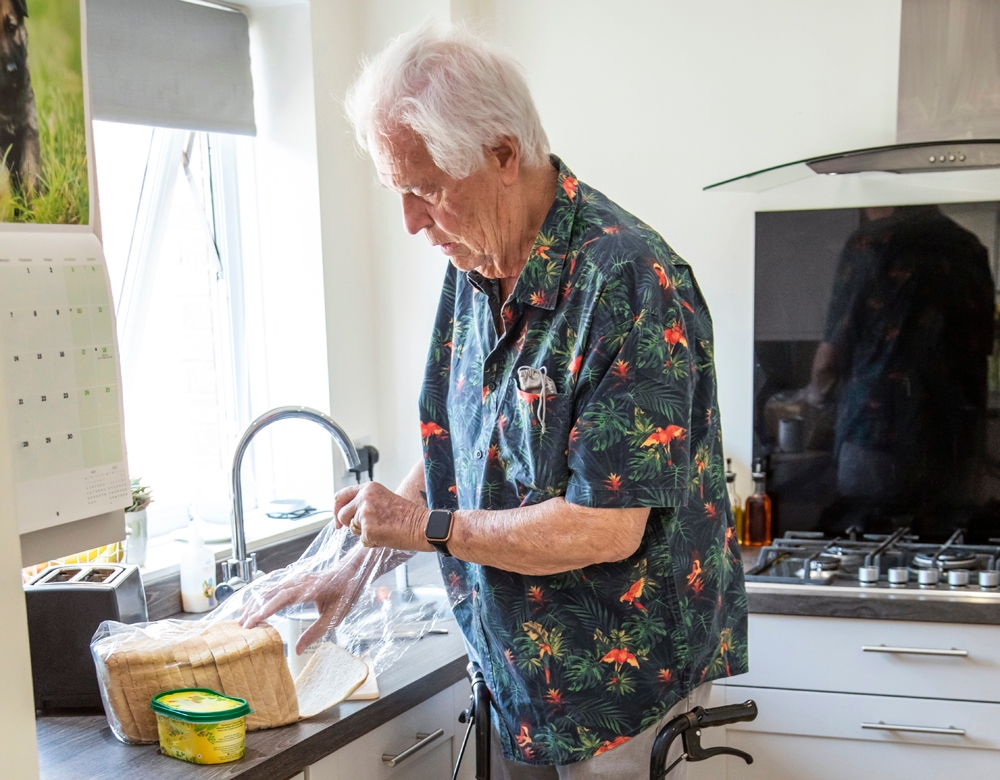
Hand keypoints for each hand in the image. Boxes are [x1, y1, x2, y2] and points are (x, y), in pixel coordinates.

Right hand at [240, 569, 361, 654]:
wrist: (352, 570)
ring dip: (254, 603)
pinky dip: (259, 597)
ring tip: (241, 619)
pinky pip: (272, 587)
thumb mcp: (335, 616)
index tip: (253, 620)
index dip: (267, 608)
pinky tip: (250, 605)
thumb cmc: (345, 592)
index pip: (283, 597)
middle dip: (254, 609)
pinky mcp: (293, 580)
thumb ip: (315, 632)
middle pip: (270, 593)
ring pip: (269, 589)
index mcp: (309, 588)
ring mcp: (295, 579)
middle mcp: (298, 581)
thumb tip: (297, 650)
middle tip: (242, 626)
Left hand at [335, 481, 431, 551]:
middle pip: (342, 514)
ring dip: (362, 532)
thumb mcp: (383, 500)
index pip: (341, 496)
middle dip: (348, 524)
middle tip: (363, 529)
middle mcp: (364, 497)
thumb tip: (350, 515)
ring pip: (351, 528)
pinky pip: (362, 540)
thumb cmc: (407, 516)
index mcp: (369, 488)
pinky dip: (372, 542)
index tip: (338, 520)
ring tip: (381, 530)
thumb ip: (366, 503)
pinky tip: (386, 536)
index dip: (337, 509)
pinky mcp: (367, 528)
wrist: (421, 525)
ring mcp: (365, 513)